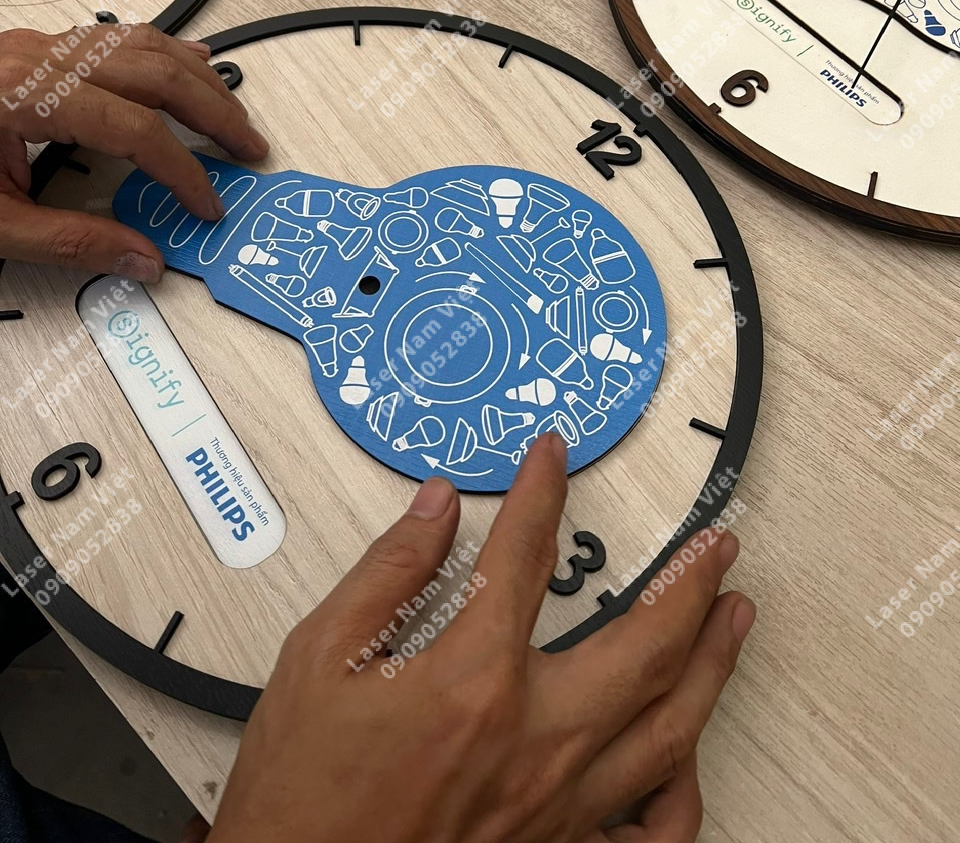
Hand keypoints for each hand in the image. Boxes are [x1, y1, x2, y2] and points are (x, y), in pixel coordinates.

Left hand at [0, 23, 268, 278]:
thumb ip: (70, 243)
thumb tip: (141, 259)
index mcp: (23, 96)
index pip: (134, 129)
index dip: (181, 169)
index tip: (204, 203)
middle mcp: (36, 59)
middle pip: (154, 74)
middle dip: (212, 113)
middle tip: (248, 147)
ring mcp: (38, 47)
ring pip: (143, 44)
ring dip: (198, 79)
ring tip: (231, 114)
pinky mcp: (37, 49)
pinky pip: (118, 36)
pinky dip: (165, 51)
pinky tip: (193, 61)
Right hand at [209, 435, 753, 842]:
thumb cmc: (301, 792)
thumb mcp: (318, 659)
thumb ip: (389, 572)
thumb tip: (438, 505)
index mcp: (473, 679)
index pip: (526, 556)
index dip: (543, 492)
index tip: (554, 456)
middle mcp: (535, 740)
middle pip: (646, 645)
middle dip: (691, 583)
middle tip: (717, 544)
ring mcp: (559, 805)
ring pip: (671, 728)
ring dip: (715, 662)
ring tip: (737, 615)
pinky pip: (653, 832)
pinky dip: (685, 788)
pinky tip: (693, 750)